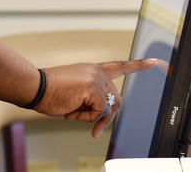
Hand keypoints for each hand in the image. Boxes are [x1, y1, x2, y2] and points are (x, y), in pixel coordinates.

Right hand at [34, 58, 157, 137]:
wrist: (36, 87)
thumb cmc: (50, 92)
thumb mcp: (76, 94)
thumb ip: (92, 99)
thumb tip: (103, 114)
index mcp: (94, 69)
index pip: (120, 66)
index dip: (138, 65)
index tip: (155, 61)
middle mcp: (98, 71)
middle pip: (116, 100)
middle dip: (104, 117)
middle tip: (91, 127)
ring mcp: (97, 79)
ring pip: (109, 108)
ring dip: (93, 118)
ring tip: (73, 112)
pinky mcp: (94, 88)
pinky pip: (100, 112)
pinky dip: (86, 118)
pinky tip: (72, 109)